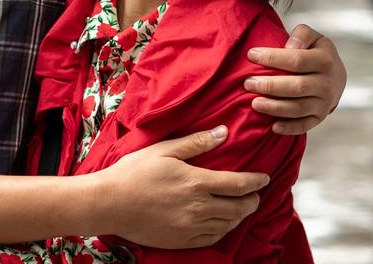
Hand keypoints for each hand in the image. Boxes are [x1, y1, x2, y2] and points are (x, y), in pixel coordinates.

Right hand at [92, 126, 268, 247]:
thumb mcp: (164, 150)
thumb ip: (196, 142)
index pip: (238, 184)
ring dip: (239, 216)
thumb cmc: (134, 172)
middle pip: (238, 208)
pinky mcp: (182, 241)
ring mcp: (191, 227)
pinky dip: (224, 230)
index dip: (255, 182)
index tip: (263, 178)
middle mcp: (199, 208)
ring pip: (228, 225)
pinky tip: (223, 224)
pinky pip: (212, 238)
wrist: (109, 204)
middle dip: (252, 201)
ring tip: (242, 207)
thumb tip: (223, 132)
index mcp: (196, 182)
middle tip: (255, 195)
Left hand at [244, 24, 345, 133]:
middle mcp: (327, 84)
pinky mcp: (319, 118)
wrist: (336, 76)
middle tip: (248, 83)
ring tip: (254, 103)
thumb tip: (290, 46)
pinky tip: (272, 127)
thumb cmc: (315, 53)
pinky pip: (304, 126)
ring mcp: (324, 103)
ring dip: (275, 107)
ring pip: (298, 108)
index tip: (251, 55)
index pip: (297, 60)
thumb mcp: (313, 37)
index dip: (272, 58)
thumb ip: (302, 35)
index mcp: (325, 60)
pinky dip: (289, 128)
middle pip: (297, 86)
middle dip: (270, 86)